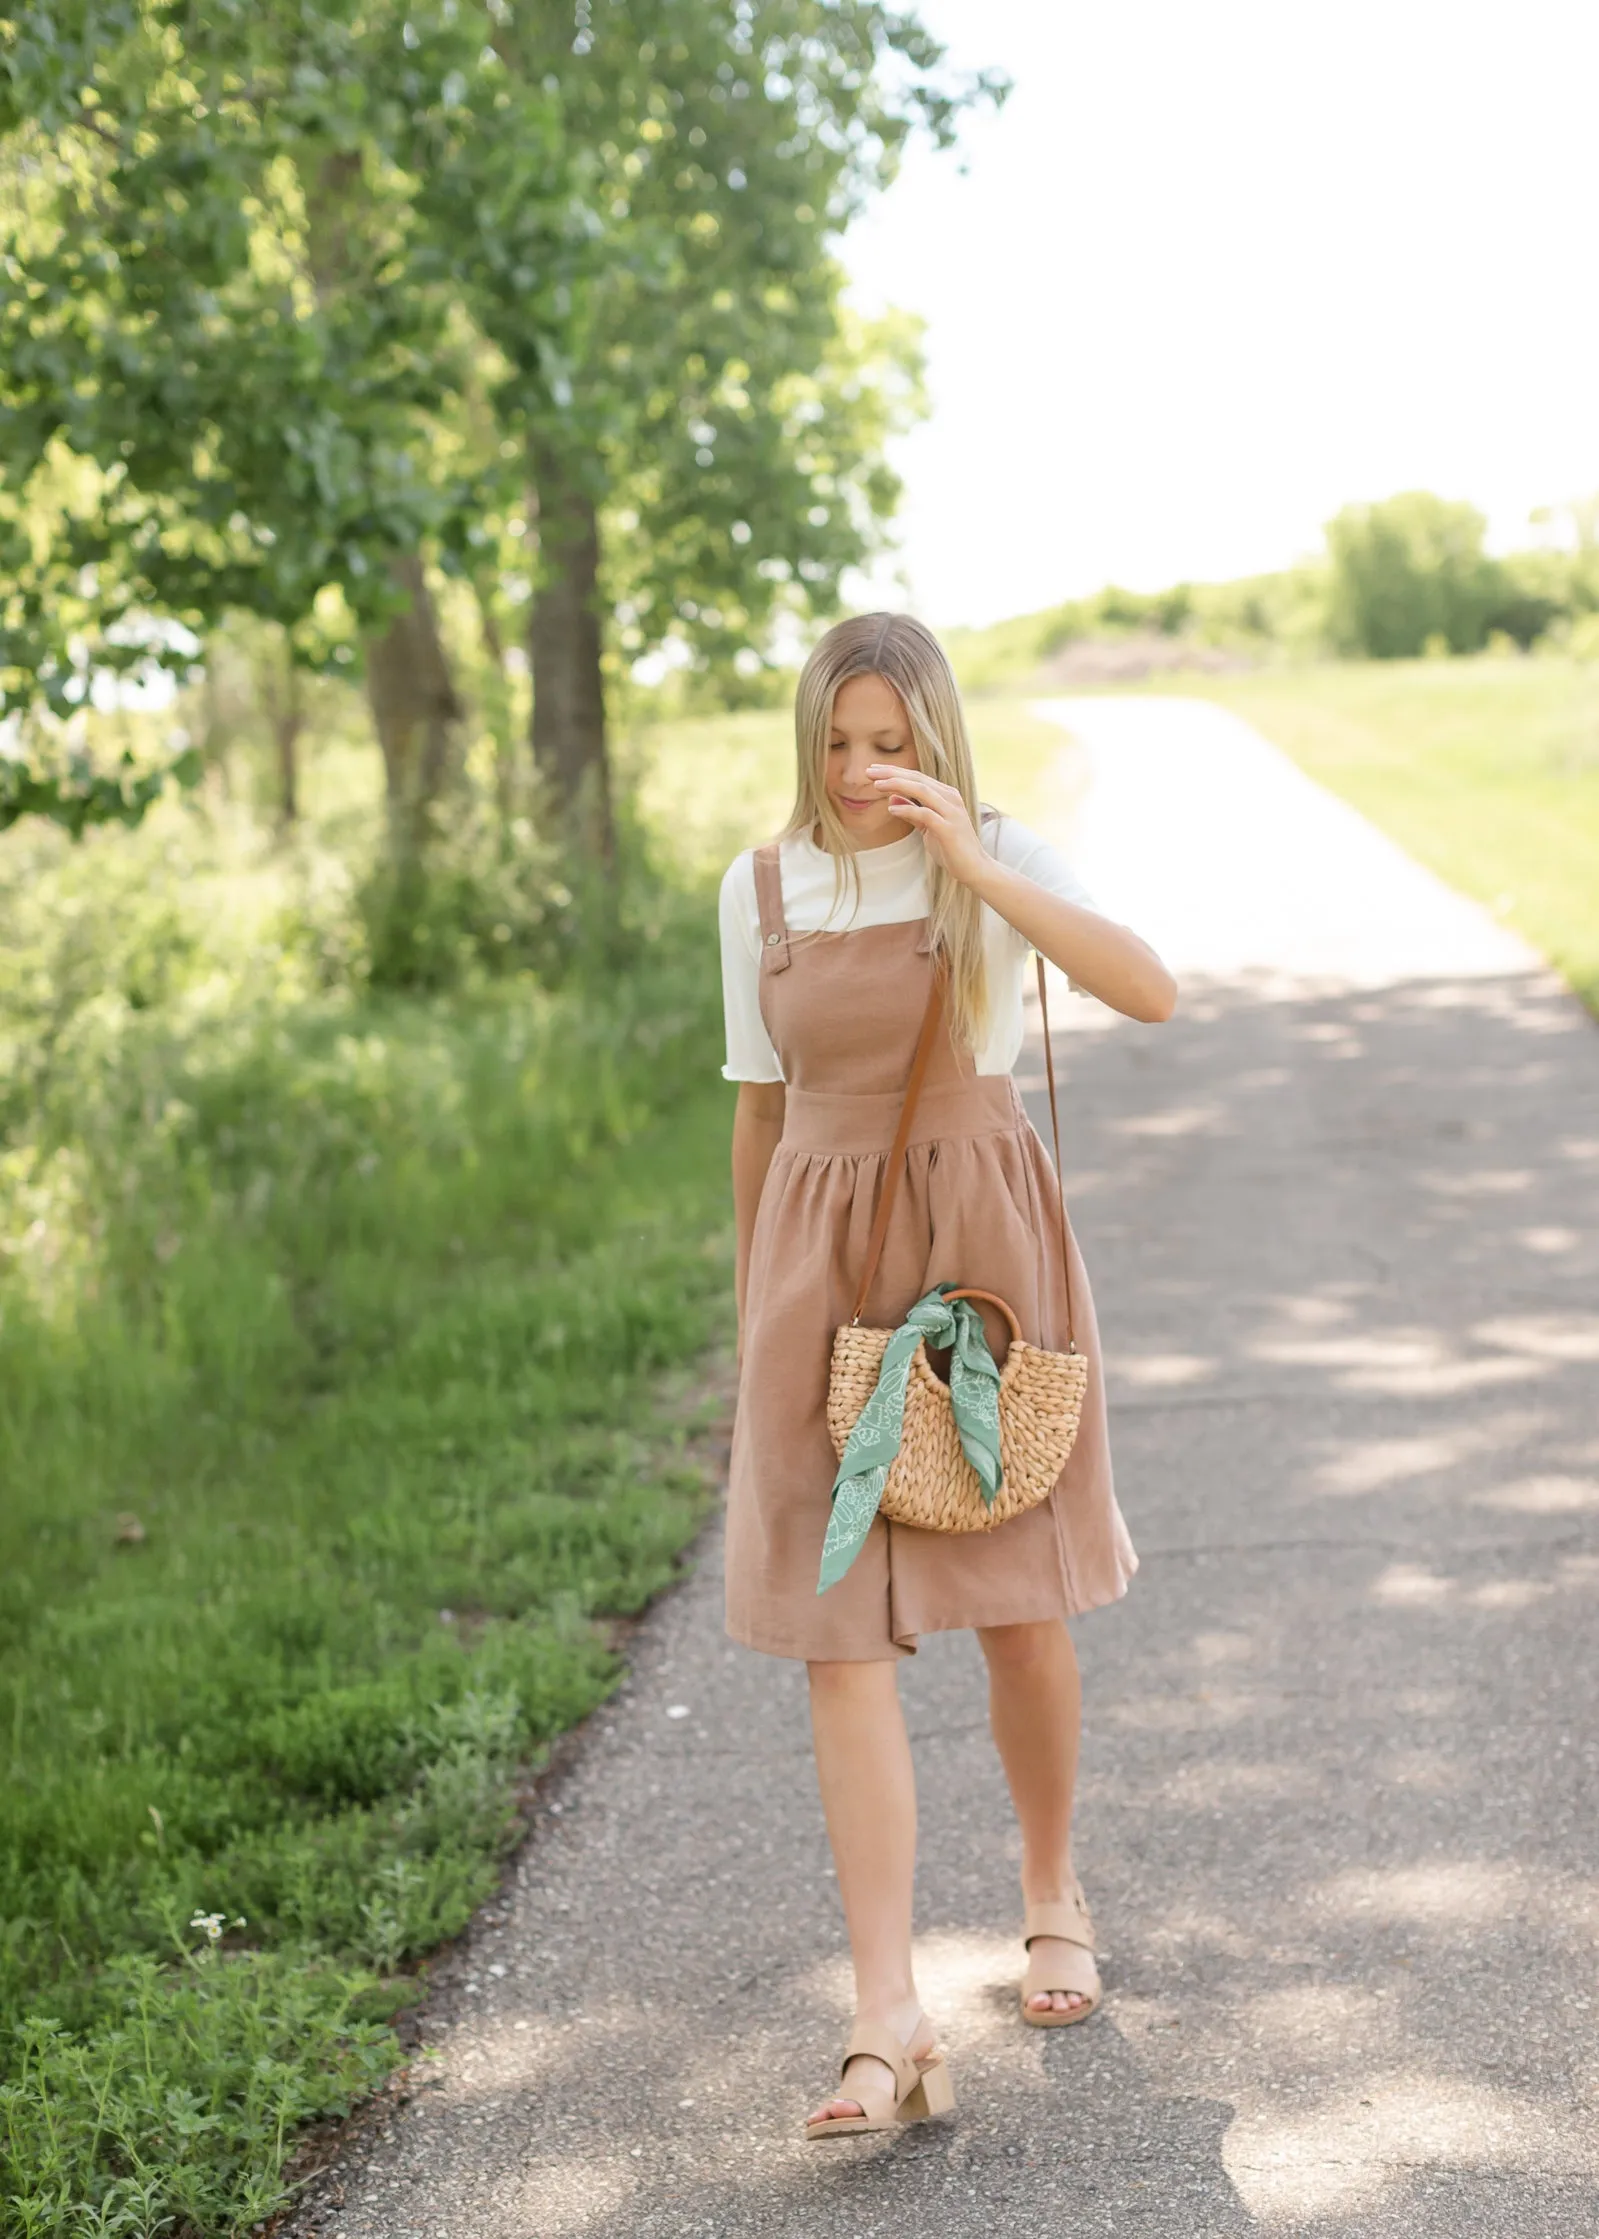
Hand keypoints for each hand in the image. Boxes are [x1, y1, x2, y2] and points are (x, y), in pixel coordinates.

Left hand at [867, 766, 988, 887]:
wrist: (975, 868)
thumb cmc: (951, 847)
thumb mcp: (928, 827)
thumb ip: (912, 812)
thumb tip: (892, 799)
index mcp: (946, 795)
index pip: (917, 777)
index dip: (894, 772)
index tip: (873, 770)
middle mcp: (950, 798)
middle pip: (917, 779)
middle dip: (892, 773)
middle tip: (869, 771)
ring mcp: (951, 812)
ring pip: (922, 791)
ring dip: (898, 785)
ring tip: (876, 785)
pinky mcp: (949, 829)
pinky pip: (925, 814)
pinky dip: (908, 810)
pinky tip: (891, 809)